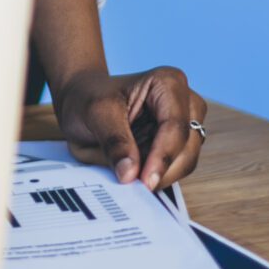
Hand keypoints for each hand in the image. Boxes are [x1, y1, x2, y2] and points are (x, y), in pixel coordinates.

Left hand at [53, 66, 205, 189]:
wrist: (82, 99)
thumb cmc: (88, 97)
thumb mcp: (95, 113)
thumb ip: (115, 142)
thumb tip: (130, 174)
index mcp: (168, 83)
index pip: (174, 127)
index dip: (162, 157)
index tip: (144, 181)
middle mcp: (185, 102)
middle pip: (187, 147)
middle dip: (161, 169)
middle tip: (133, 186)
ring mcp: (185, 124)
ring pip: (185, 162)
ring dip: (158, 174)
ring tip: (128, 174)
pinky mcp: (179, 144)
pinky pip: (175, 168)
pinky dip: (155, 175)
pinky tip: (135, 174)